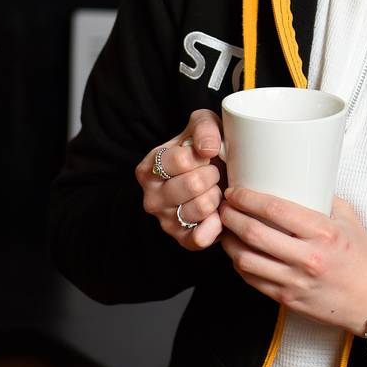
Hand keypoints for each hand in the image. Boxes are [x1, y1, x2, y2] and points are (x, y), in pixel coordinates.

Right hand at [133, 110, 225, 249]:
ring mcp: (165, 222)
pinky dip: (218, 223)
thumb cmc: (206, 150)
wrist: (216, 177)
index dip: (203, 155)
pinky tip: (217, 210)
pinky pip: (203, 236)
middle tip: (214, 173)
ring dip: (217, 196)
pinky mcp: (182, 240)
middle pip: (194, 184)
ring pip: (202, 207)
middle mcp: (151, 198)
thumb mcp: (203, 125)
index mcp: (148, 168)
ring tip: (214, 190)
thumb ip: (204, 127)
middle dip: (214, 175)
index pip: (180, 160)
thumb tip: (207, 149)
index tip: (205, 156)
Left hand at [218, 187, 366, 335]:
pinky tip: (237, 253)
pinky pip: (252, 280)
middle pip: (254, 233)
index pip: (276, 210)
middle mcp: (307, 258)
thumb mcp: (349, 220)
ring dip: (228, 242)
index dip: (248, 198)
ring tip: (225, 229)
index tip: (236, 191)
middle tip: (222, 206)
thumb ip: (324, 199)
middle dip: (230, 216)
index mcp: (323, 233)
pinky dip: (239, 264)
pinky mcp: (287, 300)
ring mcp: (295, 282)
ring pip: (246, 260)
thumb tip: (298, 181)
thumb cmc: (361, 258)